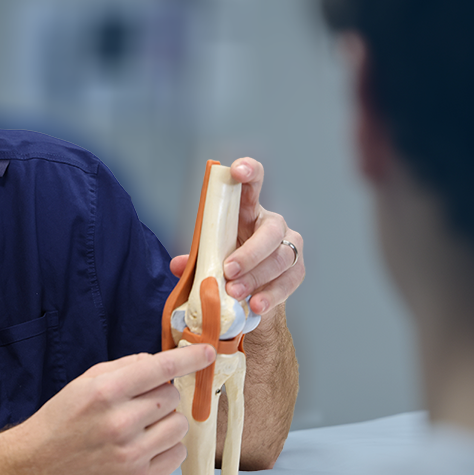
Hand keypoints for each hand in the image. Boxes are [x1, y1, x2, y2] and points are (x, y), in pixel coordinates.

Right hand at [12, 344, 215, 474]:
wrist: (39, 460)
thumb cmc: (63, 417)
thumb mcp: (87, 380)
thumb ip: (125, 367)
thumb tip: (159, 362)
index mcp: (106, 391)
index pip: (160, 368)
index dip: (189, 358)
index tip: (208, 353)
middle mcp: (120, 421)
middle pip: (172, 397)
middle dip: (161, 396)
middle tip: (138, 404)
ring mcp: (130, 452)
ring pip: (179, 425)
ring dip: (166, 421)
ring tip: (141, 425)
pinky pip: (177, 454)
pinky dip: (168, 446)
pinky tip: (146, 443)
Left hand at [170, 158, 303, 314]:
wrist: (250, 295)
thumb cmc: (228, 265)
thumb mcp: (209, 258)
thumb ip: (195, 259)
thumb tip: (177, 264)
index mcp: (248, 211)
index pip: (252, 184)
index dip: (248, 172)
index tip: (237, 170)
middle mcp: (272, 225)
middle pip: (269, 232)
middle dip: (249, 253)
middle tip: (228, 270)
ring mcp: (288, 247)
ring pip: (279, 258)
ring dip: (256, 277)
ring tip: (235, 292)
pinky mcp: (296, 271)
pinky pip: (287, 282)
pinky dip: (270, 295)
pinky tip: (256, 304)